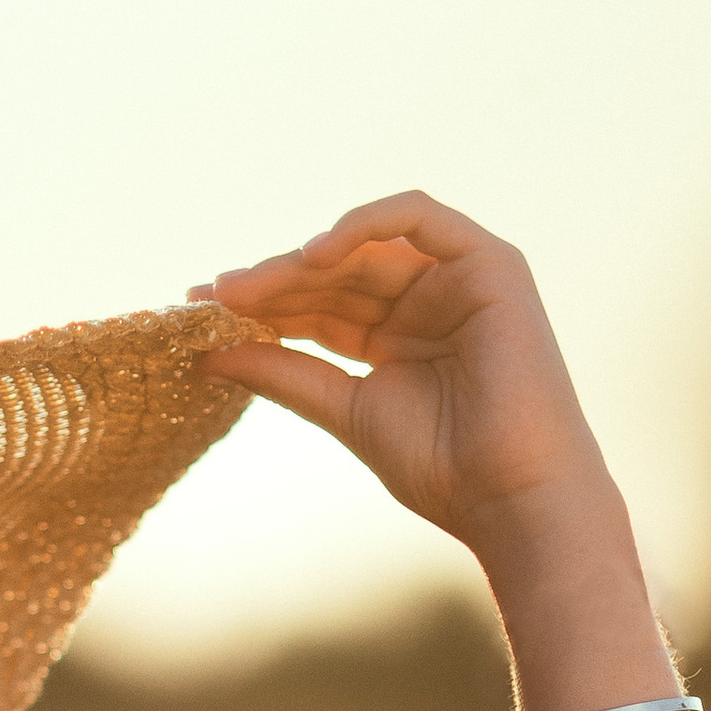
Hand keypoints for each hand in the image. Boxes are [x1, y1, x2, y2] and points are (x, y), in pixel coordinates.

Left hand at [197, 192, 615, 557]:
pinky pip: (419, 217)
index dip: (260, 306)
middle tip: (213, 296)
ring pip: (365, 247)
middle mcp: (424, 304)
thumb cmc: (441, 467)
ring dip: (302, 261)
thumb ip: (285, 374)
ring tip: (249, 288)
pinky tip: (314, 253)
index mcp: (393, 340)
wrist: (509, 494)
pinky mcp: (489, 264)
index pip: (316, 308)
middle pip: (334, 275)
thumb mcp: (346, 411)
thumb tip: (208, 355)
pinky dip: (366, 222)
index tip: (201, 312)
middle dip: (271, 283)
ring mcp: (457, 280)